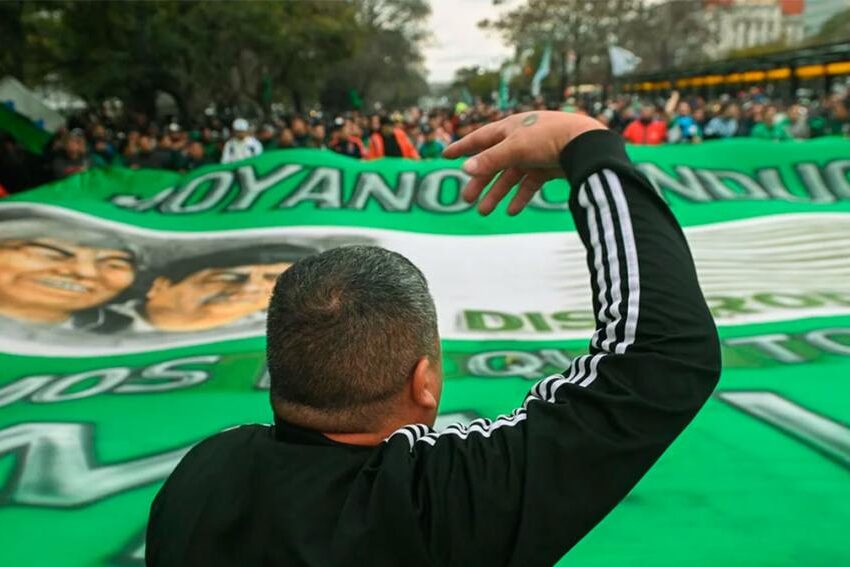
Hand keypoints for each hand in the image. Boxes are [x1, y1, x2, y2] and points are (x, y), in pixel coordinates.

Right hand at [443, 111, 604, 214]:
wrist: (586, 143)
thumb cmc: (549, 138)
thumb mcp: (516, 148)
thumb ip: (490, 159)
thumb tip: (466, 169)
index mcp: (509, 128)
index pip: (480, 139)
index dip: (463, 147)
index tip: (446, 155)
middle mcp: (520, 140)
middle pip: (494, 163)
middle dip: (480, 181)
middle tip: (466, 199)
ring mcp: (535, 154)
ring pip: (510, 177)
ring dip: (496, 193)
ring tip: (484, 211)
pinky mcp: (548, 167)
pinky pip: (529, 184)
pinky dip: (520, 197)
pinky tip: (511, 211)